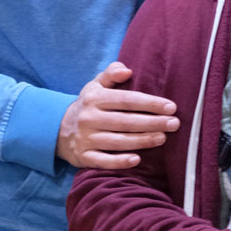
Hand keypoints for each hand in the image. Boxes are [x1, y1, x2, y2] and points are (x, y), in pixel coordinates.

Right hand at [56, 62, 180, 169]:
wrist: (56, 128)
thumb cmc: (88, 106)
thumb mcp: (95, 86)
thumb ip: (111, 74)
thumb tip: (127, 69)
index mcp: (94, 99)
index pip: (126, 100)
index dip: (150, 103)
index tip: (171, 107)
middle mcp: (89, 119)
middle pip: (125, 121)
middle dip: (152, 122)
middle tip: (174, 124)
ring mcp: (85, 139)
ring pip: (117, 141)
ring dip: (142, 140)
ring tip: (163, 138)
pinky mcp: (82, 157)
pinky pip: (102, 161)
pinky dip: (119, 161)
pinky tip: (137, 160)